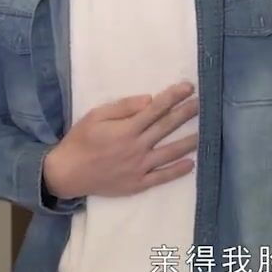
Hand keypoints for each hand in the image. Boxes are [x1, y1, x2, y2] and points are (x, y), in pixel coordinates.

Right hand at [42, 82, 199, 198]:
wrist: (67, 174)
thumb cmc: (80, 140)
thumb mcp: (96, 115)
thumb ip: (123, 107)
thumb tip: (149, 99)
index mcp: (126, 129)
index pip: (156, 109)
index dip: (174, 97)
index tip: (188, 87)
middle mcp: (136, 147)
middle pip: (166, 127)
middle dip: (185, 114)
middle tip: (202, 104)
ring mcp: (139, 167)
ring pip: (170, 153)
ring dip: (188, 142)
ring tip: (204, 133)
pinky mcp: (137, 184)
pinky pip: (162, 177)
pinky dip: (177, 171)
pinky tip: (191, 164)